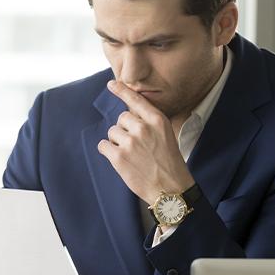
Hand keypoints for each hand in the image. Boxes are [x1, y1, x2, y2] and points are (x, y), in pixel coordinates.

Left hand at [98, 80, 194, 204]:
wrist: (171, 190)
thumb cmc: (169, 163)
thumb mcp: (166, 136)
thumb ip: (149, 124)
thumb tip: (128, 117)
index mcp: (157, 120)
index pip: (136, 100)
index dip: (122, 90)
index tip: (111, 84)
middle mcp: (143, 128)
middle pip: (121, 118)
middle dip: (124, 130)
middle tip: (136, 147)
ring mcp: (130, 142)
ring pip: (111, 132)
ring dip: (116, 142)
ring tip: (130, 156)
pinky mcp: (119, 157)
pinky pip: (103, 146)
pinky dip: (108, 152)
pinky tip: (120, 160)